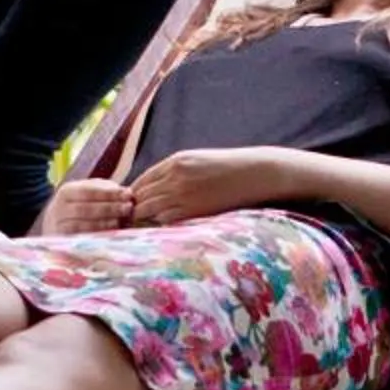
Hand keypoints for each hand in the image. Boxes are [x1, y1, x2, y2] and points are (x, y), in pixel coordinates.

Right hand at [38, 179, 133, 236]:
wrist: (55, 225)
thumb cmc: (80, 206)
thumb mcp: (88, 193)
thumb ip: (105, 190)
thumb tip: (127, 192)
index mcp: (66, 192)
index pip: (88, 191)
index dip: (109, 193)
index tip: (128, 194)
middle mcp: (58, 208)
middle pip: (85, 208)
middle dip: (109, 208)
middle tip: (128, 208)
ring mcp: (58, 226)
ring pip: (81, 225)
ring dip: (103, 223)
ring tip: (121, 221)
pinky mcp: (62, 241)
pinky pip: (80, 239)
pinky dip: (96, 236)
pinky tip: (111, 233)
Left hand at [122, 147, 299, 227]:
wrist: (255, 173)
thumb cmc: (228, 169)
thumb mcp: (197, 161)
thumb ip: (175, 172)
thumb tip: (155, 190)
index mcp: (175, 161)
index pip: (141, 181)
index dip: (134, 196)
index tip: (135, 206)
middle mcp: (175, 176)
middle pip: (139, 196)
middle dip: (135, 209)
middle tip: (136, 221)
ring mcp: (182, 193)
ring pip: (147, 208)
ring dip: (144, 218)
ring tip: (146, 228)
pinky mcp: (193, 209)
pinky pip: (164, 219)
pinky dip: (159, 224)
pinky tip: (164, 229)